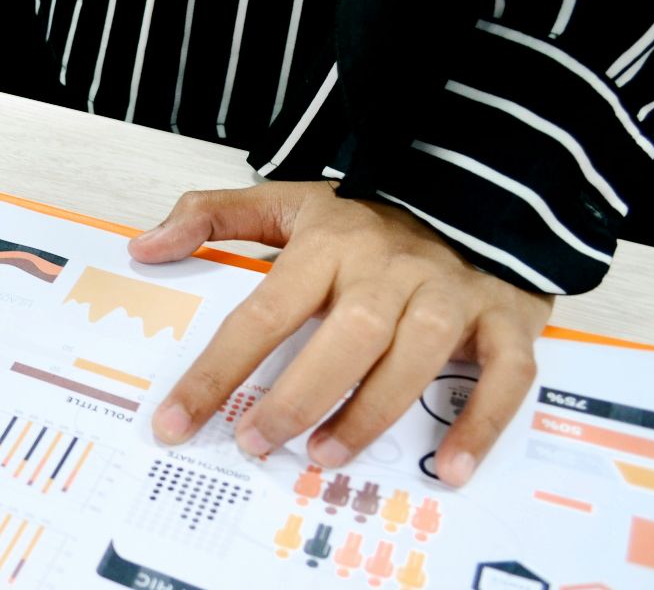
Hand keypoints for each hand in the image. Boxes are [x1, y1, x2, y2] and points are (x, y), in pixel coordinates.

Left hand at [130, 181, 551, 486]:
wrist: (478, 185)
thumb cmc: (370, 215)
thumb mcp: (288, 201)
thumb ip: (212, 216)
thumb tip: (145, 247)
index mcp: (331, 244)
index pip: (263, 312)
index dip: (217, 371)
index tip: (175, 420)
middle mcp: (391, 269)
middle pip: (346, 337)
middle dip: (298, 397)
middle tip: (256, 442)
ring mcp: (453, 293)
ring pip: (416, 356)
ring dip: (372, 412)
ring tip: (325, 456)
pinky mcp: (508, 317)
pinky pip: (505, 375)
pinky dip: (482, 424)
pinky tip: (450, 468)